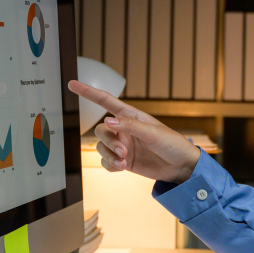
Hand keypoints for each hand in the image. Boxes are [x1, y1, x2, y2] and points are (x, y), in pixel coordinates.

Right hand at [68, 80, 200, 184]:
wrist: (180, 166)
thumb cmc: (171, 143)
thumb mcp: (152, 132)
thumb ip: (130, 126)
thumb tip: (107, 121)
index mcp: (130, 116)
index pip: (105, 101)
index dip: (88, 92)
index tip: (72, 84)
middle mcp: (123, 130)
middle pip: (101, 131)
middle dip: (109, 142)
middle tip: (124, 152)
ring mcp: (122, 146)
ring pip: (101, 148)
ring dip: (109, 156)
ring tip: (124, 161)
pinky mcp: (123, 161)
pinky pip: (106, 162)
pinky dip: (110, 166)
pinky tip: (122, 168)